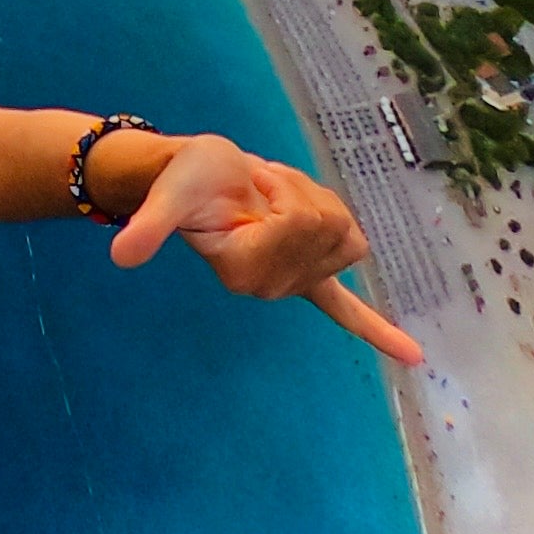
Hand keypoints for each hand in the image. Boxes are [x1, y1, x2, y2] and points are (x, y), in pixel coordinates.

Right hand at [112, 134, 422, 364]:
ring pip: (347, 236)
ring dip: (317, 201)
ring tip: (276, 196)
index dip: (283, 191)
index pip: (302, 224)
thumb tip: (120, 256)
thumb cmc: (185, 180)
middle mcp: (274, 287)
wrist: (195, 177)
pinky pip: (347, 311)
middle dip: (301, 191)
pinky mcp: (309, 277)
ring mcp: (295, 284)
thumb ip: (149, 227)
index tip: (251, 181)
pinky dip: (380, 333)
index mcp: (246, 274)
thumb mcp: (169, 195)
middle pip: (330, 228)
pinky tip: (413, 356)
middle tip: (260, 186)